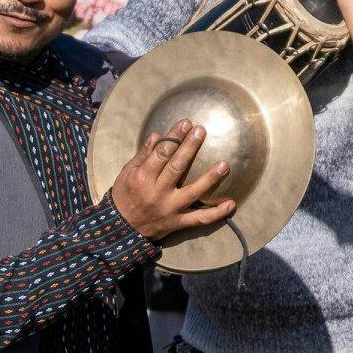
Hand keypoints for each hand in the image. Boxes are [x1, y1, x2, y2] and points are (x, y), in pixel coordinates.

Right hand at [109, 121, 237, 241]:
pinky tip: (231, 204)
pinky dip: (216, 214)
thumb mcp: (126, 173)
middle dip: (190, 147)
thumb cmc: (125, 195)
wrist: (121, 229)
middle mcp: (157, 192)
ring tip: (225, 165)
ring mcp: (169, 208)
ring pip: (193, 192)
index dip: (175, 136)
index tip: (187, 123)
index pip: (161, 153)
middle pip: (177, 167)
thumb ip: (143, 154)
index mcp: (142, 178)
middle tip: (201, 131)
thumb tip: (157, 134)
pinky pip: (199, 219)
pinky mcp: (178, 222)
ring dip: (210, 178)